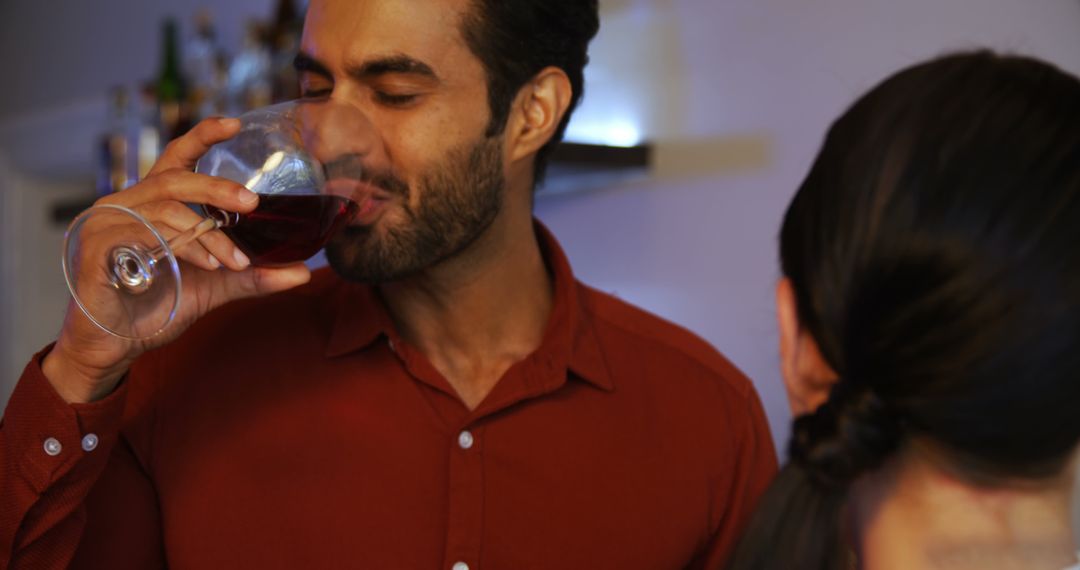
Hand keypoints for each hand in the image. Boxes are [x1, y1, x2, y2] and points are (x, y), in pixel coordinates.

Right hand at [43, 117, 311, 403]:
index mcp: (155, 202)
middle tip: (251, 203)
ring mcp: (108, 221)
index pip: (177, 157)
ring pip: (166, 210)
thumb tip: (304, 271)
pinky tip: (204, 266)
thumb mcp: (216, 286)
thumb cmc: (159, 305)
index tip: (235, 123)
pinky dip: (181, 249)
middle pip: (174, 178)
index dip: (203, 136)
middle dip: (216, 188)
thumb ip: (254, 274)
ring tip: (234, 261)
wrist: (116, 344)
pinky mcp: (97, 245)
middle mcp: (128, 202)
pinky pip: (144, 236)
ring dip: (207, 235)